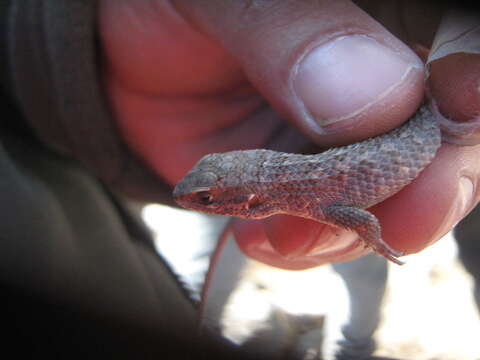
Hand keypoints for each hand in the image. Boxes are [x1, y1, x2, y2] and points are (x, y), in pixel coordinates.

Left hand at [99, 1, 479, 268]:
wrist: (124, 57)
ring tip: (291, 233)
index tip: (458, 112)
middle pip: (444, 140)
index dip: (468, 88)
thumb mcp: (226, 1)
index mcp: (376, 21)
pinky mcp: (303, 187)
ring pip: (391, 199)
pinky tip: (263, 238)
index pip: (457, 52)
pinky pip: (327, 230)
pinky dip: (304, 246)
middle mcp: (374, 82)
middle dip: (432, 184)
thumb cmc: (171, 6)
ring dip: (353, 229)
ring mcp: (341, 142)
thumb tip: (377, 98)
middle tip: (404, 221)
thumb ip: (296, 34)